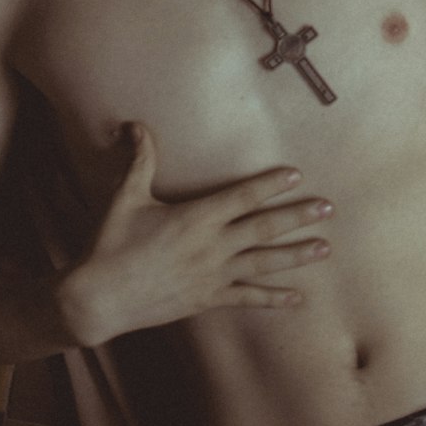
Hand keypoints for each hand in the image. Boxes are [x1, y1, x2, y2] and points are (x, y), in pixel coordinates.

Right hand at [58, 125, 331, 345]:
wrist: (97, 299)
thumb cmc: (110, 244)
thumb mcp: (126, 196)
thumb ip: (139, 159)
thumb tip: (136, 124)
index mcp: (195, 217)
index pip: (242, 196)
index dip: (270, 185)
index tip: (297, 175)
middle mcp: (211, 246)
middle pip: (263, 229)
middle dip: (298, 217)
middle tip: (328, 208)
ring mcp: (212, 276)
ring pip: (263, 264)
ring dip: (296, 256)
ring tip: (325, 248)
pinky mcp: (206, 300)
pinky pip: (247, 299)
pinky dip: (273, 299)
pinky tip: (296, 299)